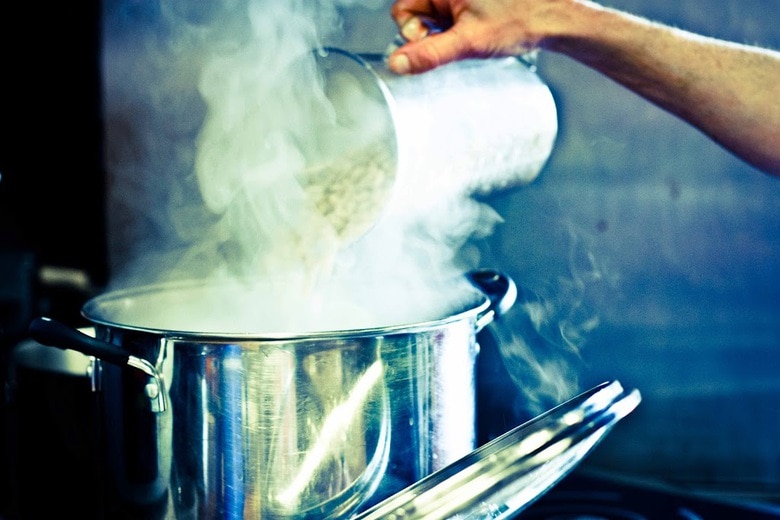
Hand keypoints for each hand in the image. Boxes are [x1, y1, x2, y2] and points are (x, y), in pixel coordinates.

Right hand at [388, 0, 550, 73]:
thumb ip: (429, 54)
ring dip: (444, 34)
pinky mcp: (468, 5)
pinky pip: (447, 20)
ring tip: (471, 34)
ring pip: (432, 19)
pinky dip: (456, 31)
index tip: (434, 39)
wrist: (552, 19)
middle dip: (429, 33)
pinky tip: (475, 33)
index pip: (402, 10)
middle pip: (415, 14)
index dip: (413, 31)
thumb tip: (396, 63)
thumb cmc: (518, 21)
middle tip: (454, 38)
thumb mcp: (468, 42)